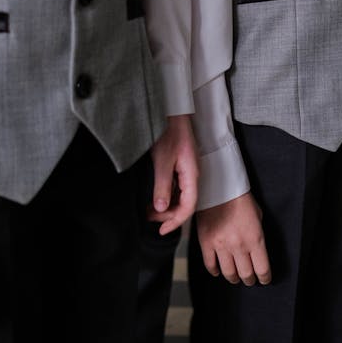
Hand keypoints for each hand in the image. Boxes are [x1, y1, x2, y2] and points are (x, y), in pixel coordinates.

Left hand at [149, 114, 198, 233]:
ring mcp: (187, 170)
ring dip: (167, 206)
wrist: (171, 112)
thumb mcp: (162, 161)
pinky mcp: (181, 165)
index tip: (162, 230)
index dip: (175, 221)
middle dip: (168, 215)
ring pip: (181, 196)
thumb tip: (161, 208)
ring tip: (149, 211)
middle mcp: (192, 175)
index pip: (188, 206)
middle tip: (149, 220)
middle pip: (185, 203)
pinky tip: (155, 196)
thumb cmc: (168, 132)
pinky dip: (166, 195)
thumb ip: (162, 186)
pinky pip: (177, 186)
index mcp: (191, 175)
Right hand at [197, 191, 270, 285]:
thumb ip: (257, 235)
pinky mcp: (206, 243)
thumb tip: (256, 249)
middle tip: (249, 280)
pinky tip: (218, 270)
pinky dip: (215, 271)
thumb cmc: (240, 198)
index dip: (265, 278)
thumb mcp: (258, 216)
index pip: (263, 269)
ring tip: (235, 277)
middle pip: (246, 274)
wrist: (219, 187)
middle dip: (249, 280)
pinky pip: (210, 265)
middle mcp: (239, 246)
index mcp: (255, 239)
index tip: (264, 279)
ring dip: (234, 278)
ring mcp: (221, 246)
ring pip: (229, 274)